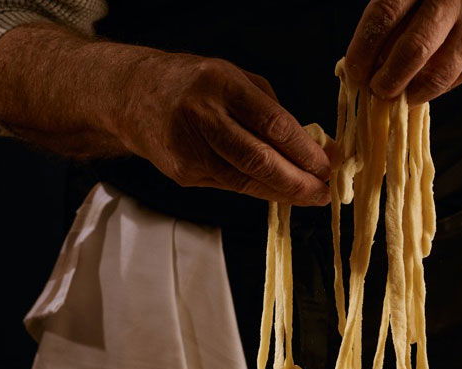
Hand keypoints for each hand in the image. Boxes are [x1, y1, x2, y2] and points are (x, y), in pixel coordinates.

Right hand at [116, 51, 329, 205]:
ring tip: (309, 195)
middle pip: (259, 160)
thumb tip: (315, 147)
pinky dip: (259, 189)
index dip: (304, 150)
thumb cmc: (194, 84)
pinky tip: (278, 190)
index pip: (272, 124)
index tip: (328, 164)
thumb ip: (272, 111)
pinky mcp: (183, 174)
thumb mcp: (235, 79)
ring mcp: (189, 149)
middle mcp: (203, 116)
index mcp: (221, 85)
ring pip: (245, 181)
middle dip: (298, 181)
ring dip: (283, 192)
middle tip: (324, 191)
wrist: (133, 96)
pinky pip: (230, 185)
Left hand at [345, 0, 461, 102]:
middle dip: (388, 78)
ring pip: (436, 73)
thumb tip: (362, 64)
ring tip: (397, 96)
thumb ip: (392, 19)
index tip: (354, 71)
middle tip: (376, 90)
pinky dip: (431, 90)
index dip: (364, 47)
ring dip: (410, 92)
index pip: (386, 13)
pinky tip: (419, 89)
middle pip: (413, 48)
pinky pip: (453, 80)